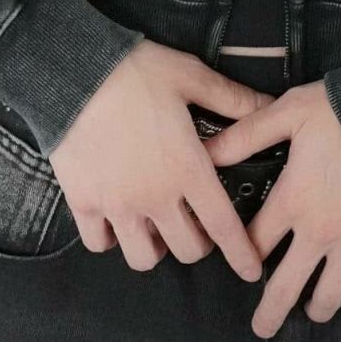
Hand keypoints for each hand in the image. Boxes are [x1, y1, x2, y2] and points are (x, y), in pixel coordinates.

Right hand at [47, 39, 274, 282]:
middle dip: (198, 242)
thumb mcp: (190, 76)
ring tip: (156, 223)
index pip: (222, 225)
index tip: (250, 270)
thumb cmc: (135, 71)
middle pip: (187, 249)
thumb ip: (231, 97)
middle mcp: (154, 196)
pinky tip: (117, 218)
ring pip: (144, 257)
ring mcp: (117, 205)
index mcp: (187, 168)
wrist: (75, 71)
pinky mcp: (84, 202)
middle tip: (195, 222)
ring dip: (156, 246)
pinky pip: (99, 243)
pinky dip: (111, 238)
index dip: (241, 253)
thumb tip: (266, 105)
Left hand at [202, 81, 340, 338]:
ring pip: (331, 293)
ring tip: (311, 311)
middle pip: (287, 285)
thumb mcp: (290, 112)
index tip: (242, 259)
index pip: (256, 243)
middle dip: (270, 311)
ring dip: (317, 306)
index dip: (244, 254)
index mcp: (292, 200)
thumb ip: (248, 135)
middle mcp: (319, 231)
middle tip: (262, 326)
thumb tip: (207, 151)